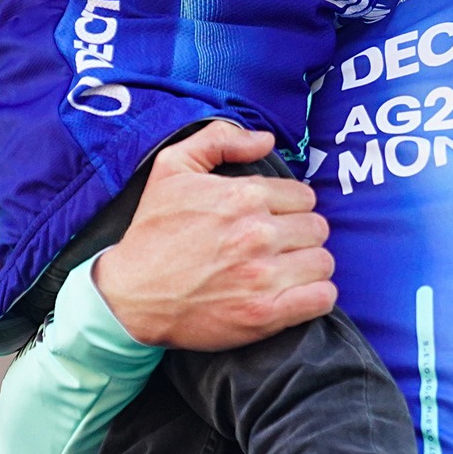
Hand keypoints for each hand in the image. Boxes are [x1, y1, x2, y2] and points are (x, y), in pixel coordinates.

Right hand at [91, 123, 335, 351]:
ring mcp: (263, 276)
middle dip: (300, 236)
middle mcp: (258, 234)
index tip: (272, 220)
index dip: (290, 208)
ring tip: (285, 270)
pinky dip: (316, 296)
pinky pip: (322, 298)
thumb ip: (220, 139)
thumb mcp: (172, 167)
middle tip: (278, 247)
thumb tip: (267, 139)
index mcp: (243, 196)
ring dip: (308, 266)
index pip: (304, 196)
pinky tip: (297, 294)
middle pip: (317, 228)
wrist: (129, 295)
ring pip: (323, 261)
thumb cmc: (152, 232)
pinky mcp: (264, 314)